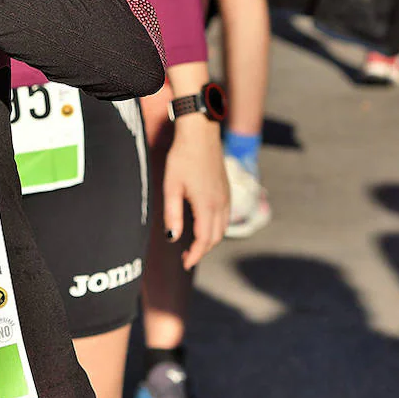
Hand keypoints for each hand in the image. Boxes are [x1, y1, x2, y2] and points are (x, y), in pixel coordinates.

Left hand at [161, 116, 228, 269]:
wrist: (200, 133)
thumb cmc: (182, 157)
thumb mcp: (171, 186)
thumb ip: (172, 214)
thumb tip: (172, 237)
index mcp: (207, 205)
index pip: (205, 240)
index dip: (195, 255)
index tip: (185, 263)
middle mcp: (221, 203)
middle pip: (215, 237)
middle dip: (202, 250)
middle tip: (187, 256)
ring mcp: (226, 196)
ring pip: (223, 228)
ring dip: (210, 240)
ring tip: (194, 244)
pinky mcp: (227, 189)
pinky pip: (225, 216)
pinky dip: (216, 227)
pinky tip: (205, 225)